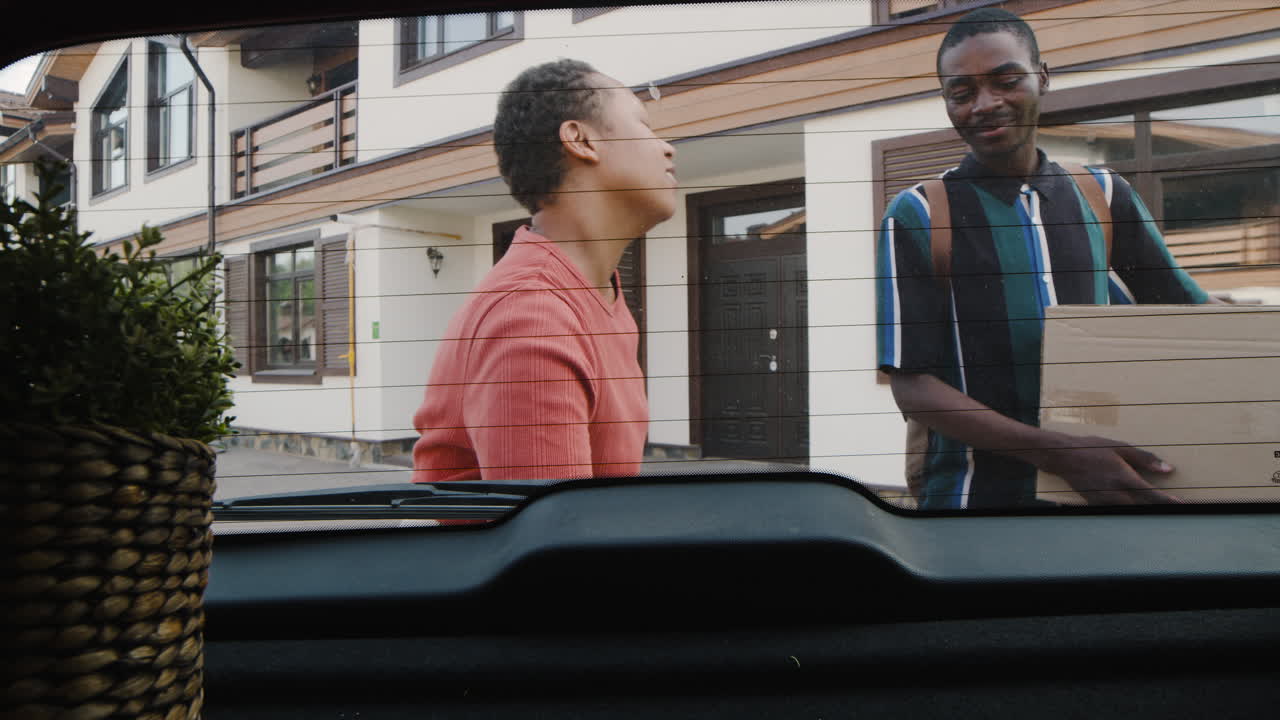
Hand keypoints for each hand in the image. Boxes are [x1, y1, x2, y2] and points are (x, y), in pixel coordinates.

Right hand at [1033, 432, 1182, 505]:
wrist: (1062, 456)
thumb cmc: (1091, 448)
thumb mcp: (1120, 448)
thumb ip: (1145, 459)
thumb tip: (1168, 469)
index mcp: (1124, 478)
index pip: (1153, 495)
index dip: (1169, 502)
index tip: (1182, 505)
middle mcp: (1116, 492)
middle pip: (1143, 507)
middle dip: (1157, 508)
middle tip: (1171, 508)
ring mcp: (1105, 500)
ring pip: (1130, 510)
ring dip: (1142, 509)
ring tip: (1153, 507)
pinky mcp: (1095, 503)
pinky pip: (1115, 509)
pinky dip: (1125, 508)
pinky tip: (1128, 503)